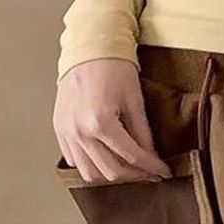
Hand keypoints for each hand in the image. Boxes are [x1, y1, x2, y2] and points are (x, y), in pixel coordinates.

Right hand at [54, 59, 170, 183]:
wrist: (88, 48)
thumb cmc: (113, 67)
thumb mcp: (135, 101)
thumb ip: (143, 135)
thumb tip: (151, 159)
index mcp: (100, 122)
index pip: (131, 157)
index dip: (151, 168)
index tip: (163, 172)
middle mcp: (80, 131)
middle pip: (111, 172)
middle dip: (134, 176)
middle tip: (149, 172)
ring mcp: (66, 132)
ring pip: (90, 174)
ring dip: (111, 175)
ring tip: (128, 169)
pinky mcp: (60, 130)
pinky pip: (74, 161)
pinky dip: (92, 166)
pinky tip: (106, 159)